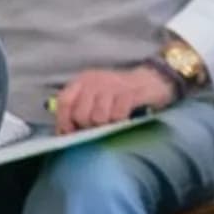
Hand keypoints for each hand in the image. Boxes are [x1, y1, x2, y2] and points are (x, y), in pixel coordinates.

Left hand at [49, 63, 175, 132]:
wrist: (152, 80)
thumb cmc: (119, 94)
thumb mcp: (95, 96)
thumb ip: (78, 109)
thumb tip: (62, 133)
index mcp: (83, 80)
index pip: (64, 101)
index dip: (64, 121)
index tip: (71, 133)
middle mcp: (95, 80)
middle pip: (80, 114)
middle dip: (88, 126)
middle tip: (98, 127)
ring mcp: (113, 85)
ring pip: (98, 118)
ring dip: (106, 125)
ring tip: (112, 121)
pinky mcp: (130, 93)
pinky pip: (118, 116)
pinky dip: (120, 121)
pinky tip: (124, 118)